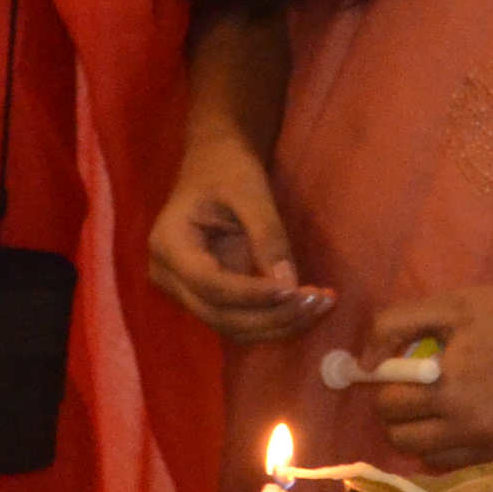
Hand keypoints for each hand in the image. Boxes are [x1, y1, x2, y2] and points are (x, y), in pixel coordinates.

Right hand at [146, 139, 329, 342]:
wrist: (215, 164)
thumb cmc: (227, 168)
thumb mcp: (250, 191)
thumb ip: (267, 235)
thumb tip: (289, 286)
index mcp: (170, 244)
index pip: (210, 284)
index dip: (251, 294)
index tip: (294, 290)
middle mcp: (170, 276)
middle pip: (220, 315)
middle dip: (272, 316)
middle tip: (319, 300)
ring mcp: (187, 292)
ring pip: (233, 327)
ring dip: (280, 324)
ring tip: (322, 303)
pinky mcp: (209, 298)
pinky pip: (241, 320)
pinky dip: (276, 319)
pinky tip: (309, 306)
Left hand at [360, 281, 492, 467]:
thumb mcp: (448, 304)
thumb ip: (394, 326)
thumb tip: (363, 363)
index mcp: (450, 385)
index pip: (388, 405)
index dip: (384, 388)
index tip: (396, 376)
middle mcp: (471, 425)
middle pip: (402, 439)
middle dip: (398, 414)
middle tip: (412, 394)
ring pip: (429, 458)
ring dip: (424, 435)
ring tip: (440, 408)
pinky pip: (463, 465)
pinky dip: (453, 447)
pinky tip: (466, 421)